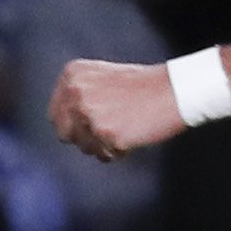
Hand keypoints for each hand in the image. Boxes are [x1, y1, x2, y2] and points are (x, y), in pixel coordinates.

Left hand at [47, 57, 185, 161]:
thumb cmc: (143, 86)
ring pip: (84, 147)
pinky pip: (104, 155)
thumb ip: (78, 96)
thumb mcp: (101, 78)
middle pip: (64, 133)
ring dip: (102, 146)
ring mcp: (89, 113)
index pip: (55, 114)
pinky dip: (118, 152)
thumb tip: (62, 124)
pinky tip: (133, 136)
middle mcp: (75, 92)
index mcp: (72, 75)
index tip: (88, 128)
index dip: (72, 125)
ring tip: (125, 129)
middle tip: (107, 133)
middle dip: (84, 138)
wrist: (175, 90)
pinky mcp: (106, 133)